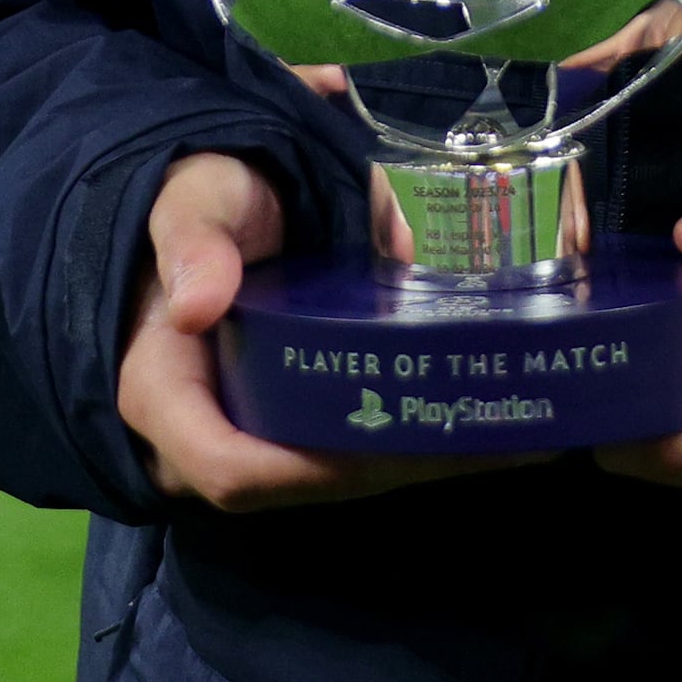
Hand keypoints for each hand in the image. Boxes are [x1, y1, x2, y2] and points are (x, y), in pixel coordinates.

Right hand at [114, 150, 521, 514]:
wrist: (217, 208)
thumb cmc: (203, 203)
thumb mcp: (192, 202)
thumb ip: (193, 238)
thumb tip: (197, 303)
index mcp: (164, 394)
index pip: (229, 469)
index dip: (309, 471)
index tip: (395, 442)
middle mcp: (209, 435)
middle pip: (304, 480)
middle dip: (399, 465)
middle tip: (492, 437)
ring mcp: (255, 436)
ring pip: (338, 475)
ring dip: (426, 462)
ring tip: (517, 434)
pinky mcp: (297, 424)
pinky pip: (355, 451)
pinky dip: (423, 442)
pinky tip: (497, 424)